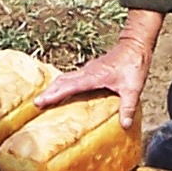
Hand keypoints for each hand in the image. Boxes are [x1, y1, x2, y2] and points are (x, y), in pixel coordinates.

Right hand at [38, 9, 163, 123]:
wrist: (135, 45)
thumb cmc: (134, 64)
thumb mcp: (133, 88)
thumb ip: (128, 107)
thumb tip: (124, 125)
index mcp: (94, 76)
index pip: (69, 86)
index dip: (54, 94)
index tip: (40, 101)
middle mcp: (87, 72)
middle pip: (62, 81)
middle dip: (48, 92)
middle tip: (36, 104)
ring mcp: (88, 69)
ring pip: (65, 78)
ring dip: (54, 87)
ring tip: (44, 98)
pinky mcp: (91, 69)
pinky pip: (72, 77)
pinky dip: (63, 83)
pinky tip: (62, 90)